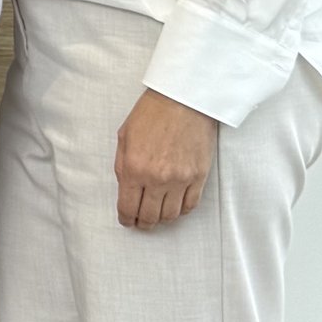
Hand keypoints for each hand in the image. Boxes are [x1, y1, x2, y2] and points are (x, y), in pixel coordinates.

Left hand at [115, 89, 215, 229]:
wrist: (183, 98)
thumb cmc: (152, 112)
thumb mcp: (124, 136)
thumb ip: (122, 166)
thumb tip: (125, 189)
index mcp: (133, 168)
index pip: (128, 208)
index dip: (126, 219)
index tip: (127, 221)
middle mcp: (156, 178)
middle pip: (150, 217)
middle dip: (143, 223)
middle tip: (142, 222)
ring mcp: (180, 179)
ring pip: (171, 215)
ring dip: (163, 218)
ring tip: (158, 214)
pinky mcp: (199, 176)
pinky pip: (191, 205)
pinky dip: (182, 210)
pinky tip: (176, 205)